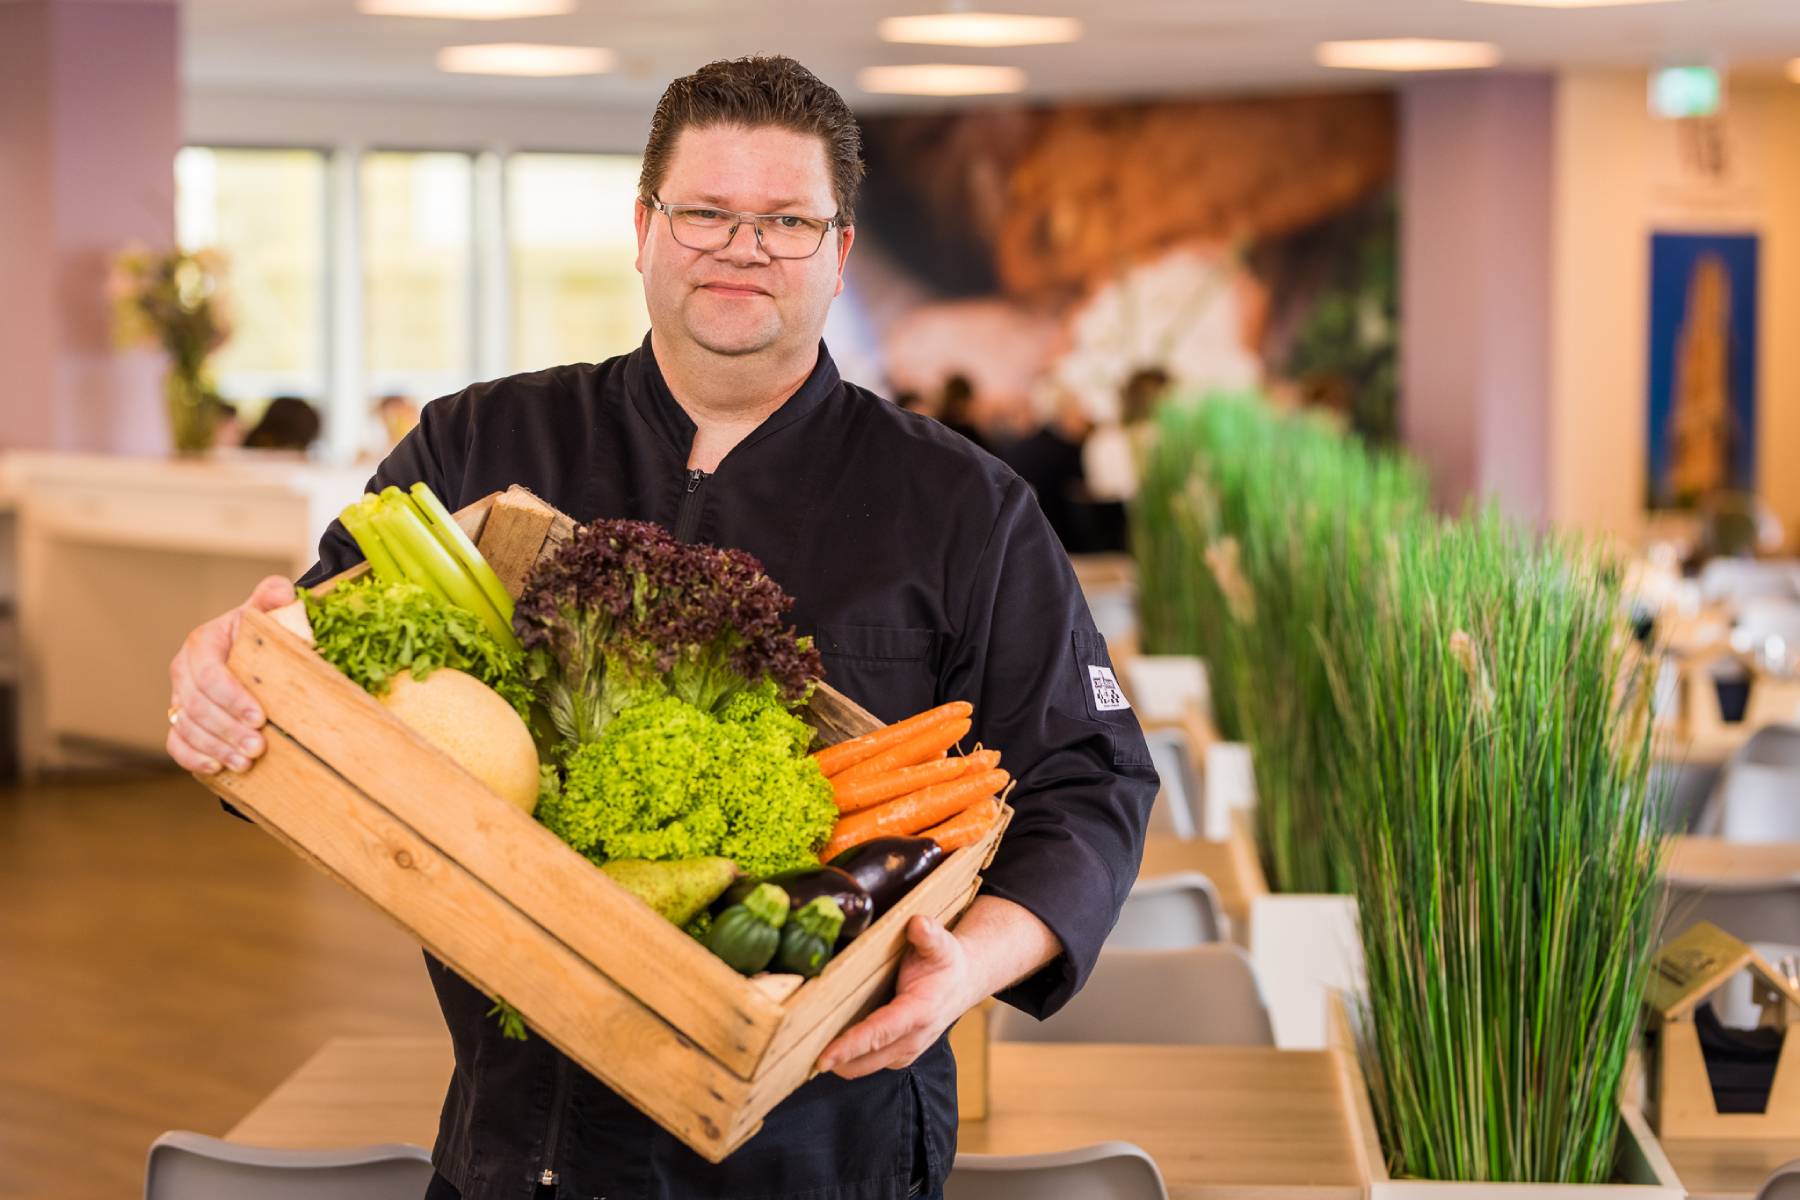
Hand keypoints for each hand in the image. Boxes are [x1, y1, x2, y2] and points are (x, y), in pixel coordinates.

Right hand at [166, 574, 294, 774]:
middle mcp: (184, 671)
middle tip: (259, 747)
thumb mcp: (266, 611)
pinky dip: (194, 758)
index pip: (209, 673)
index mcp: (202, 643)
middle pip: (197, 705)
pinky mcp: (181, 721)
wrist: (252, 651)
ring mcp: (179, 698)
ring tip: (247, 762)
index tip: (259, 717)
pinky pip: (177, 743)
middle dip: (227, 729)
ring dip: (216, 747)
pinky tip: (218, 769)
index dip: (231, 697)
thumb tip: (282, 592)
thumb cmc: (260, 633)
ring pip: (187, 727)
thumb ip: (273, 597)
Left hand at [816, 914, 978, 1079]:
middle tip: (792, 1053)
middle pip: (865, 1059)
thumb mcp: (942, 943)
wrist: (962, 983)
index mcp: (920, 1012)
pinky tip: (823, 1046)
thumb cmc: (947, 962)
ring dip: (836, 1063)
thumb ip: (930, 935)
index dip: (851, 1046)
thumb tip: (917, 924)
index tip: (824, 1057)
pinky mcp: (896, 1056)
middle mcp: (912, 1040)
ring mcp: (904, 1053)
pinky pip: (865, 1065)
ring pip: (862, 1068)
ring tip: (800, 1051)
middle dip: (833, 1060)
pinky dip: (845, 1060)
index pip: (880, 1033)